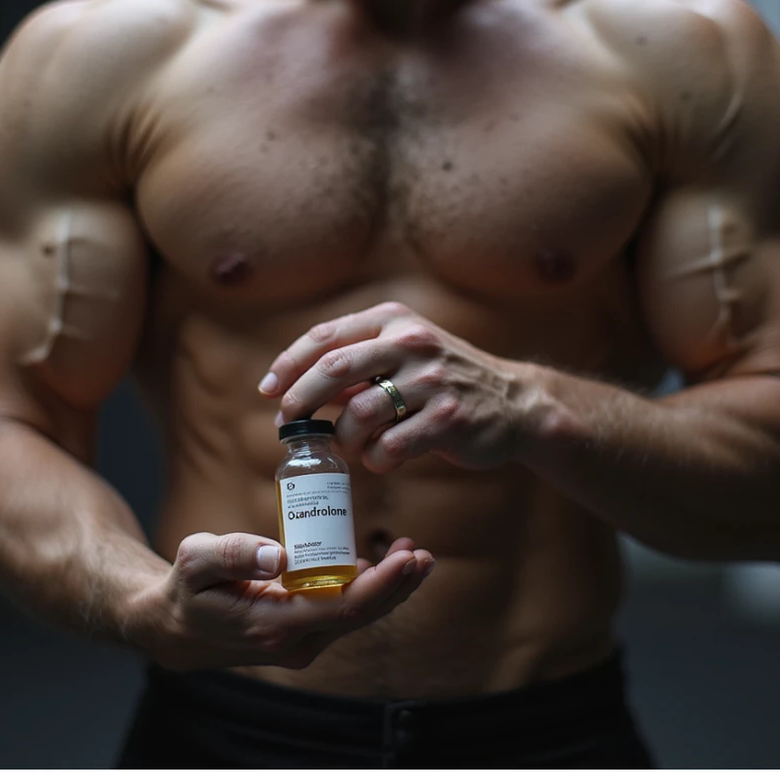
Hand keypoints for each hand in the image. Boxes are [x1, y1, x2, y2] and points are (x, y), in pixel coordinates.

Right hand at [127, 530, 433, 670]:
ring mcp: (302, 642)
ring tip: (413, 554)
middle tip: (423, 553)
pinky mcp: (304, 633)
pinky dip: (368, 588)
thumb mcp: (196, 560)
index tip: (407, 558)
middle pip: (361, 614)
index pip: (343, 607)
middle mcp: (295, 642)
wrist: (176, 629)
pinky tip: (383, 565)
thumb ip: (234, 554)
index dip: (382, 583)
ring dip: (389, 587)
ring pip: (357, 615)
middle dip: (397, 584)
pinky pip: (344, 612)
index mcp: (273, 626)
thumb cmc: (187, 590)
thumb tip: (280, 555)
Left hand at [258, 301, 531, 472]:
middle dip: (301, 400)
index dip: (288, 364)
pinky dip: (376, 458)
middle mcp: (412, 343)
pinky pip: (391, 446)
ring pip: (360, 414)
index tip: (267, 390)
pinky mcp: (449, 418)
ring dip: (344, 439)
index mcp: (394, 322)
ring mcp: (432, 380)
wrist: (513, 402)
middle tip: (288, 424)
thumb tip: (292, 387)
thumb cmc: (443, 378)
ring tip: (350, 447)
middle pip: (335, 368)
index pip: (326, 336)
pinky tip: (382, 457)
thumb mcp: (404, 352)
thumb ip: (356, 362)